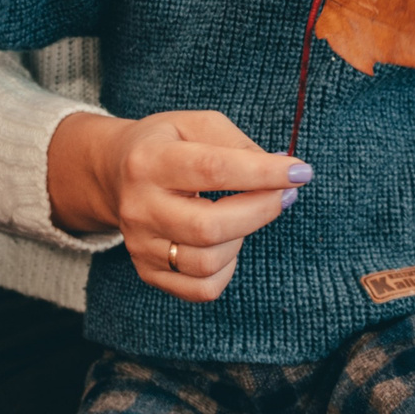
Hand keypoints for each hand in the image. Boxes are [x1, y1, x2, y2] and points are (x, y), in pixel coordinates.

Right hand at [46, 110, 309, 302]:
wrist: (114, 172)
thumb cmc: (166, 145)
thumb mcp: (196, 124)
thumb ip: (239, 145)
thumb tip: (284, 170)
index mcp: (148, 160)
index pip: (212, 169)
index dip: (262, 173)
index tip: (300, 171)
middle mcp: (139, 206)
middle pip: (210, 226)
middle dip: (260, 210)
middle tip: (283, 194)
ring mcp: (140, 244)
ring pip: (207, 262)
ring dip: (241, 238)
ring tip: (242, 214)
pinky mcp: (147, 271)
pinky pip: (201, 289)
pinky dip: (226, 269)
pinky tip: (226, 243)